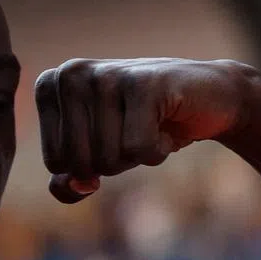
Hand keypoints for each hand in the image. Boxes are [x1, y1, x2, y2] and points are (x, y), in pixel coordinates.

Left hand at [35, 57, 258, 202]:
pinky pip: (137, 149)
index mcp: (50, 85)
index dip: (89, 164)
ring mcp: (106, 75)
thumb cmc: (142, 126)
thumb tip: (78, 186)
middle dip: (112, 162)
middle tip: (133, 131)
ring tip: (150, 123)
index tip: (111, 134)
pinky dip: (157, 150)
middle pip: (79, 163)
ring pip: (108, 158)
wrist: (210, 98)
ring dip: (136, 155)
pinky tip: (166, 123)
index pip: (55, 163)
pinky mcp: (144, 83)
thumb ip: (68, 182)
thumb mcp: (95, 157)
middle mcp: (70, 73)